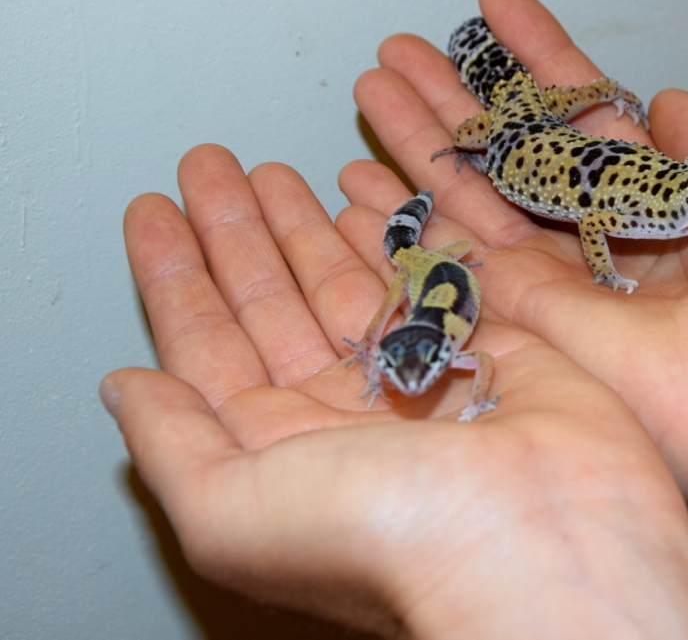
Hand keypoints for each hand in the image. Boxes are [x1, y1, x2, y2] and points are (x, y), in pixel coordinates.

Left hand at [101, 145, 687, 638]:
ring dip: (301, 225)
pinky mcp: (478, 345)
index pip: (207, 346)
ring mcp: (412, 376)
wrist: (544, 541)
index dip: (176, 276)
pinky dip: (387, 236)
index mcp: (276, 454)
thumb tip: (124, 389)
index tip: (152, 209)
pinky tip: (355, 199)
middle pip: (270, 302)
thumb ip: (173, 445)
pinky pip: (420, 276)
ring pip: (342, 283)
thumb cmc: (387, 540)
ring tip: (269, 170)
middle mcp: (339, 415)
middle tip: (209, 166)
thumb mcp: (234, 510)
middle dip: (236, 231)